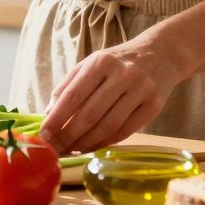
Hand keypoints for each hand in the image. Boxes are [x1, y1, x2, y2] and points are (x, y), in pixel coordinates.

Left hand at [37, 38, 184, 153]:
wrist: (160, 54)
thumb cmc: (118, 61)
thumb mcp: (91, 63)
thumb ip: (68, 85)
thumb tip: (49, 113)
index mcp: (101, 62)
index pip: (73, 96)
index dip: (56, 119)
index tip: (43, 135)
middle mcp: (122, 75)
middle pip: (90, 114)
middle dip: (68, 136)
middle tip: (54, 149)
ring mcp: (141, 91)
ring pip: (108, 126)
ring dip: (86, 143)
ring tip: (70, 150)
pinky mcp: (154, 106)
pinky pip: (125, 131)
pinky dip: (105, 142)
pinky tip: (91, 146)